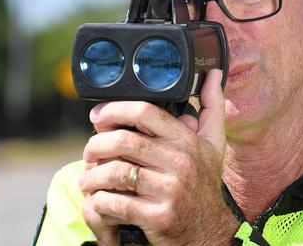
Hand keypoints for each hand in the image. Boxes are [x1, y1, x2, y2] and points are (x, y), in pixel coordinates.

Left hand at [80, 69, 239, 244]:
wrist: (209, 232)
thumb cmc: (204, 183)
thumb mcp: (214, 143)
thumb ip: (213, 106)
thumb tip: (214, 73)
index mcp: (188, 141)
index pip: (146, 113)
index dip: (115, 110)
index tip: (98, 116)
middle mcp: (181, 163)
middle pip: (124, 142)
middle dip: (96, 144)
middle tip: (89, 152)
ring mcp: (170, 191)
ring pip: (115, 173)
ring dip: (92, 176)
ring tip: (87, 179)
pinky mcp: (158, 216)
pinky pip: (116, 203)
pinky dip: (99, 201)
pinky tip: (98, 200)